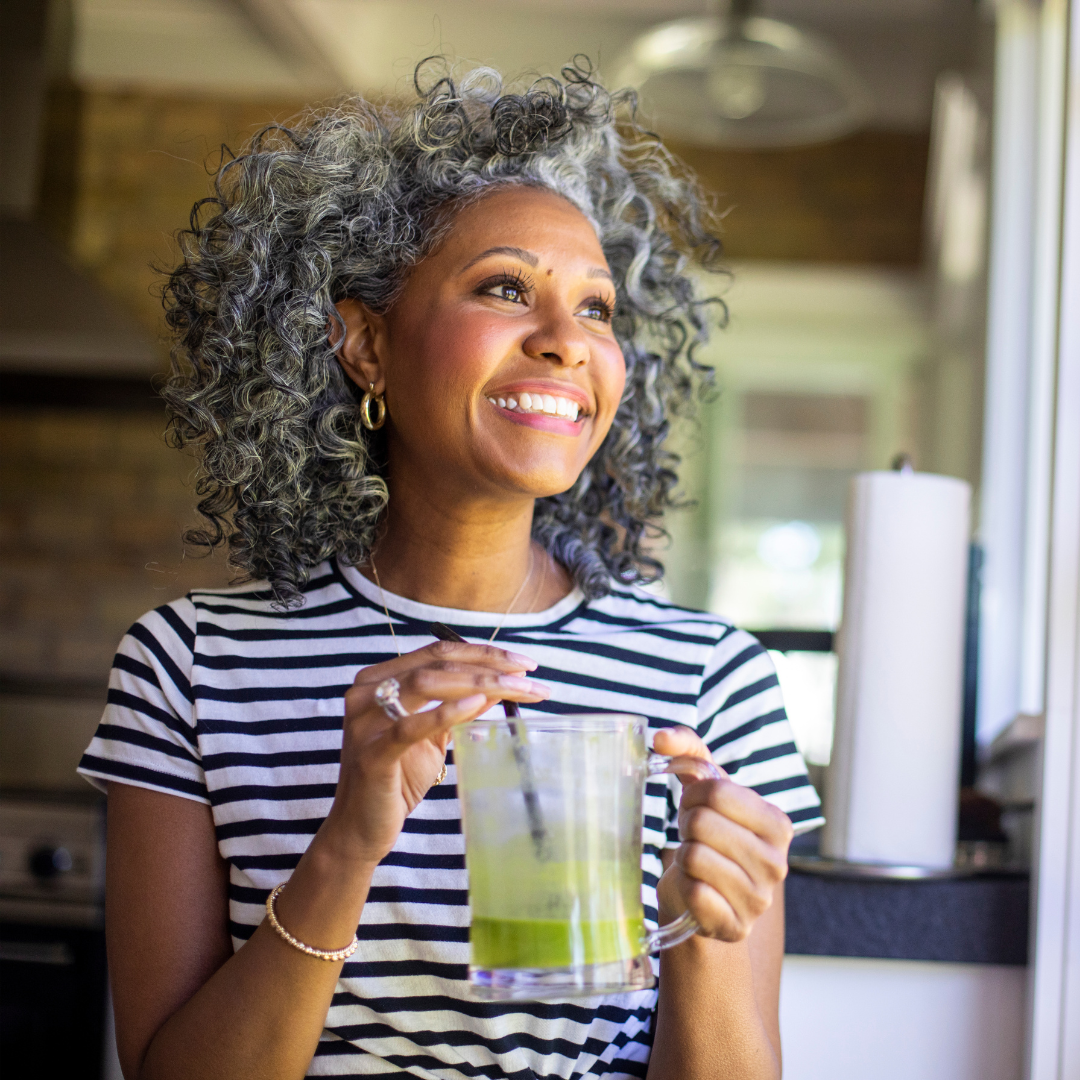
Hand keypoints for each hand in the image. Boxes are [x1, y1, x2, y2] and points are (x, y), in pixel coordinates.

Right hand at [320, 640, 548, 865]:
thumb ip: (459, 706)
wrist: (360, 829)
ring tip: (518, 688)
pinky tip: (480, 703)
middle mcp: (367, 692)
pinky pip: (411, 726)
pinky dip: (447, 711)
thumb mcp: (434, 736)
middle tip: (531, 675)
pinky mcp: (371, 753)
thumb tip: (500, 684)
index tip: (524, 663)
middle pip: (437, 663)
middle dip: (490, 665)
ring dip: (481, 683)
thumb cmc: (397, 779)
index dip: (483, 652)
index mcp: (379, 680)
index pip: (437, 651)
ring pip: (428, 683)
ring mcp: (365, 721)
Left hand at [654, 726, 792, 942]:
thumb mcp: (704, 786)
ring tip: (696, 861)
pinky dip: (684, 886)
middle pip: (702, 823)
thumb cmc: (707, 833)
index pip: (718, 792)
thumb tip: (659, 737)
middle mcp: (777, 863)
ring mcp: (758, 899)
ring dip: (683, 856)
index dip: (693, 796)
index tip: (695, 808)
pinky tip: (695, 889)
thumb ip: (687, 748)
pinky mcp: (735, 927)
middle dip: (686, 825)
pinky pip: (693, 893)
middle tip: (693, 837)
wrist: (704, 895)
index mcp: (778, 824)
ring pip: (693, 857)